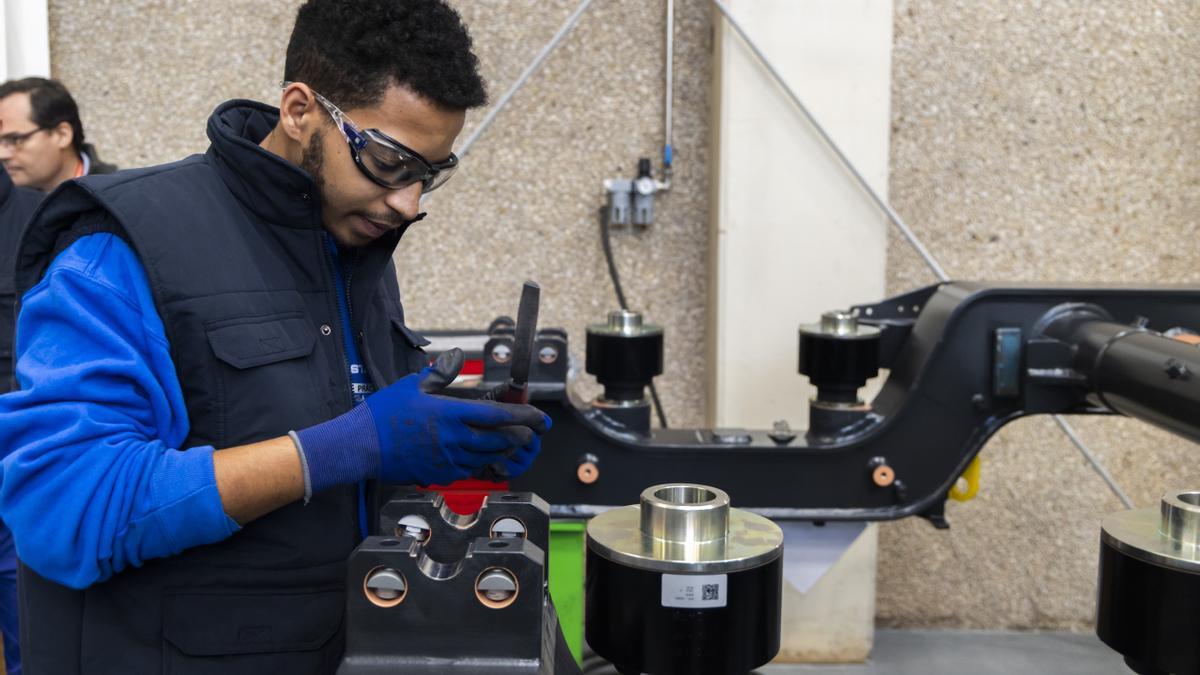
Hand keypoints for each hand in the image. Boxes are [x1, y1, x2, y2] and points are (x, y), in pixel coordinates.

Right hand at [290, 348, 549, 498]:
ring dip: (503, 450)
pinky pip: (469, 470)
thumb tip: (454, 358)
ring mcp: (447, 460)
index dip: (523, 416)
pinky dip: (481, 462)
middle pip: (500, 441)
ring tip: (511, 442)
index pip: (497, 415)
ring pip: (488, 458)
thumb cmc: (383, 414)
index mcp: (450, 414)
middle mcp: (454, 439)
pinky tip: (482, 456)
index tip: (540, 417)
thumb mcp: (413, 385)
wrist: (361, 446)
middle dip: (520, 436)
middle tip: (531, 432)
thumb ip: (439, 372)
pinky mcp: (439, 475)